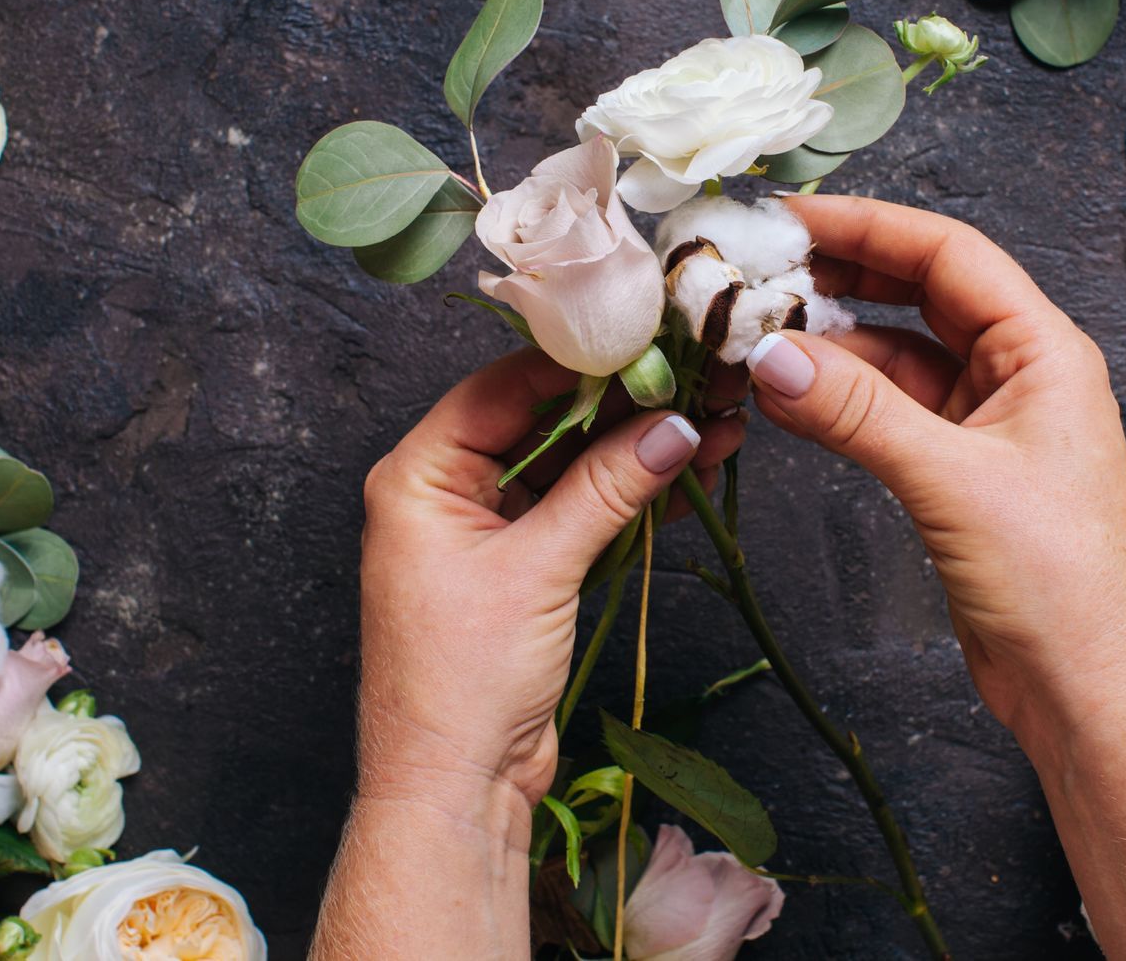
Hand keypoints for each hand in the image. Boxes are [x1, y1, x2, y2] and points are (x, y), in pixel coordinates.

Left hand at [356, 348, 742, 812]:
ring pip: (567, 464)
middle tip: (690, 374)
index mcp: (418, 475)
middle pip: (541, 420)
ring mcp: (484, 529)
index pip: (502, 387)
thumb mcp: (539, 569)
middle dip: (617, 402)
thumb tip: (672, 425)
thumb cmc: (460, 683)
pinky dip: (626, 490)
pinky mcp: (520, 566)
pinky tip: (682, 464)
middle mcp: (444, 492)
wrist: (455, 787)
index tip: (644, 337)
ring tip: (707, 417)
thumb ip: (607, 488)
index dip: (576, 360)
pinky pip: (576, 507)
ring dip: (632, 446)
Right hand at [743, 195, 1125, 745]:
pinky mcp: (960, 468)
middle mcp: (1020, 372)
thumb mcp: (951, 482)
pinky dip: (839, 398)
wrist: (1086, 690)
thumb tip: (770, 355)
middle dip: (842, 275)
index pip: (949, 254)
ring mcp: (988, 420)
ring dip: (832, 343)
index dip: (868, 227)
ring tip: (757, 336)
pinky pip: (890, 408)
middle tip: (761, 268)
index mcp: (1044, 351)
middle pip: (920, 293)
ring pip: (898, 353)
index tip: (791, 219)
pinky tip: (786, 397)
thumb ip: (857, 412)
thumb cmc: (1057, 584)